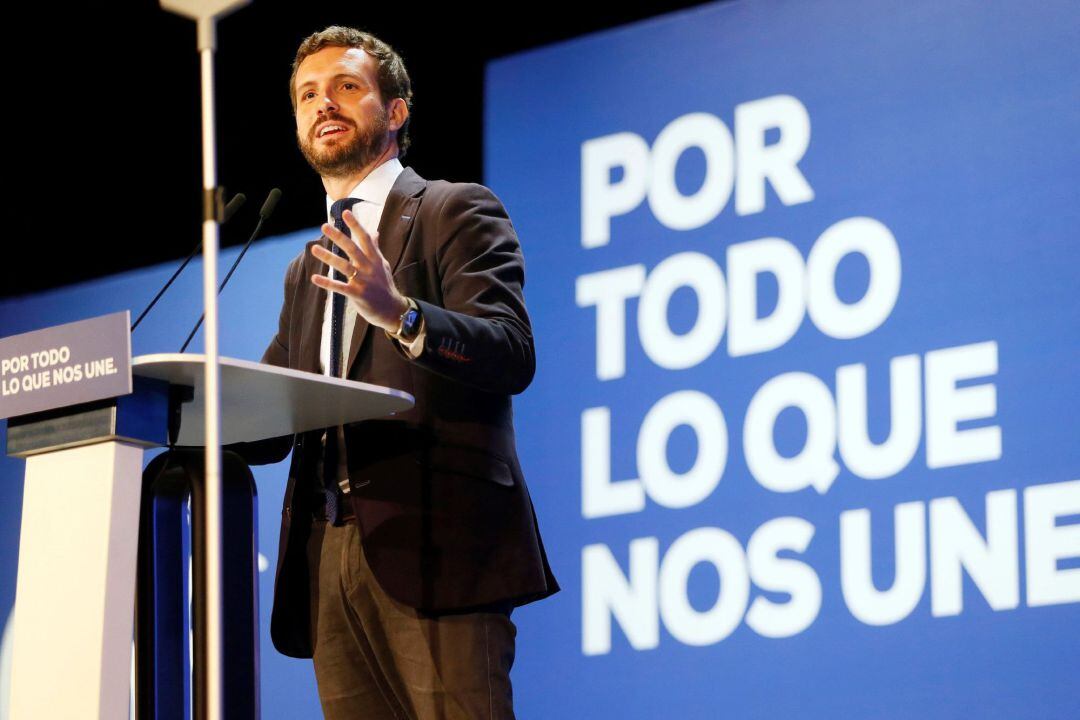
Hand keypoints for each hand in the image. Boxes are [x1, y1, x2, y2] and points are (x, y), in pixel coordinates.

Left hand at [310, 208, 408, 331]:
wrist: (393, 310)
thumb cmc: (386, 286)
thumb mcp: (383, 265)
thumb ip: (376, 248)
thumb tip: (375, 232)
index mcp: (375, 259)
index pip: (365, 238)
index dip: (355, 225)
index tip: (345, 212)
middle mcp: (369, 268)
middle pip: (352, 249)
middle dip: (338, 236)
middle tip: (324, 226)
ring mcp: (363, 281)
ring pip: (344, 266)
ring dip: (328, 257)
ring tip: (314, 248)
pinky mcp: (358, 295)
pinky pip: (340, 287)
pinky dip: (327, 283)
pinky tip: (315, 277)